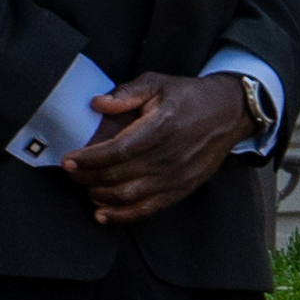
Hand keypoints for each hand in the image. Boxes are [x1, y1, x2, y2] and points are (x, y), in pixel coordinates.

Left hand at [64, 73, 258, 226]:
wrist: (230, 113)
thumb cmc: (191, 97)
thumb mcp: (159, 83)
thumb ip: (127, 93)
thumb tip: (98, 104)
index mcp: (162, 127)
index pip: (116, 151)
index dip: (88, 159)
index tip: (69, 159)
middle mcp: (169, 155)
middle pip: (117, 176)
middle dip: (87, 177)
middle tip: (72, 172)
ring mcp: (176, 175)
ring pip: (127, 196)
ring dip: (99, 195)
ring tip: (86, 186)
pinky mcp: (182, 188)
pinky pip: (147, 209)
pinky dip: (121, 215)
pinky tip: (102, 212)